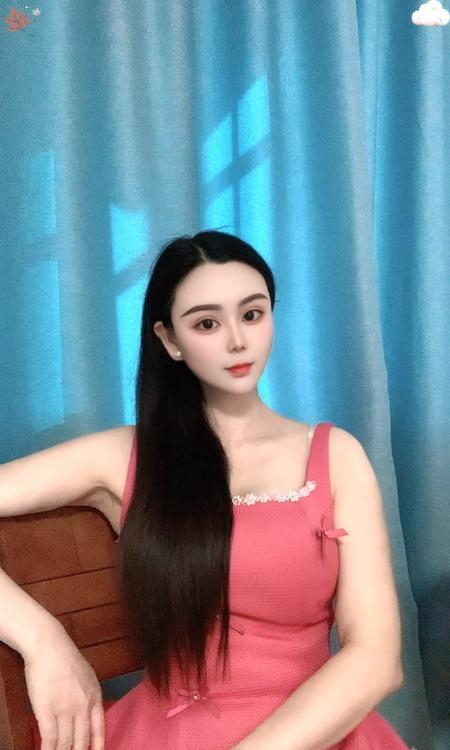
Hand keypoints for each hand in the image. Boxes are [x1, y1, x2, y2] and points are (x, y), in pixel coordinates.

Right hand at [24, 634, 104, 749]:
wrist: (49, 645)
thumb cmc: (65, 657)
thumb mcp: (86, 676)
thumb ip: (88, 695)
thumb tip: (87, 712)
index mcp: (95, 696)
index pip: (99, 729)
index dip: (97, 746)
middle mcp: (83, 706)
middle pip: (82, 741)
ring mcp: (66, 709)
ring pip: (66, 743)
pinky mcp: (47, 711)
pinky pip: (50, 739)